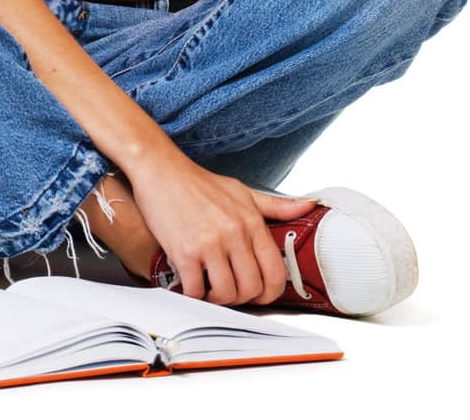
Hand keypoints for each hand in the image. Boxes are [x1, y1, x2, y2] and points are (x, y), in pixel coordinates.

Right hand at [126, 148, 318, 305]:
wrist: (160, 169)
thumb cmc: (199, 182)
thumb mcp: (242, 191)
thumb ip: (276, 206)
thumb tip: (309, 205)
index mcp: (252, 222)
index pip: (275, 273)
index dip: (269, 293)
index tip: (257, 294)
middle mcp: (234, 234)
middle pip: (252, 289)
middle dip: (241, 298)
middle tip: (228, 291)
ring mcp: (210, 244)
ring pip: (226, 294)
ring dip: (216, 299)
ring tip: (208, 289)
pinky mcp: (184, 251)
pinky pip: (195, 290)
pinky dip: (193, 295)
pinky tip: (189, 284)